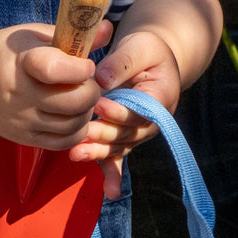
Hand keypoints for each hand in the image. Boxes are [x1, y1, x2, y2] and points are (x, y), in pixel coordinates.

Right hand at [0, 20, 112, 146]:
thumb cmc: (9, 52)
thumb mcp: (34, 35)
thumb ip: (72, 35)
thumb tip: (108, 28)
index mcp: (21, 63)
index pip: (53, 69)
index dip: (79, 68)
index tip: (86, 65)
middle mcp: (19, 95)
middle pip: (73, 102)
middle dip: (91, 91)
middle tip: (87, 83)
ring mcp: (22, 120)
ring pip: (73, 124)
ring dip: (86, 111)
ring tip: (80, 98)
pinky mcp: (25, 138)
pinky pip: (64, 142)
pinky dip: (76, 130)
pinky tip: (73, 115)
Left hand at [69, 29, 182, 198]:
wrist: (152, 61)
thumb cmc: (146, 50)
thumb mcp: (140, 45)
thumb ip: (122, 61)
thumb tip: (101, 79)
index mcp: (161, 98)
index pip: (141, 111)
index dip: (122, 111)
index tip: (100, 105)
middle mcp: (153, 121)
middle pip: (128, 133)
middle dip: (104, 134)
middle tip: (82, 131)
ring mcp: (139, 133)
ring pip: (119, 147)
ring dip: (98, 153)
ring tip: (75, 154)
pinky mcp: (125, 138)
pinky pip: (118, 158)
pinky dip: (113, 174)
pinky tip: (110, 192)